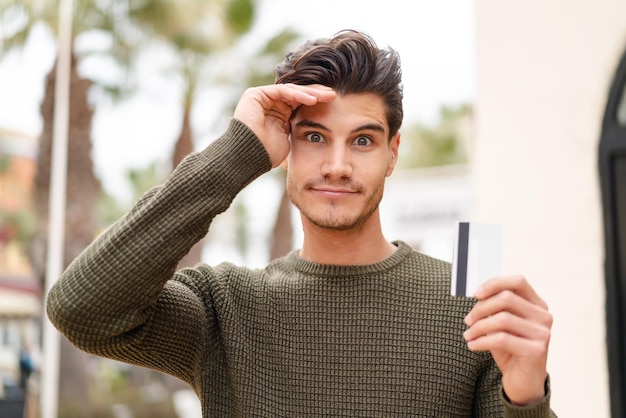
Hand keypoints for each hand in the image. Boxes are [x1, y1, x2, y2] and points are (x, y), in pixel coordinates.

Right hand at [233, 84, 335, 167]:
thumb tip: (314, 136)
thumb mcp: (289, 140)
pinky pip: (282, 91)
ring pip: (291, 90)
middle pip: (296, 94)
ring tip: (327, 96)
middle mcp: (269, 103)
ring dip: (310, 92)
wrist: (249, 157)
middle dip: (316, 94)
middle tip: (333, 96)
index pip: (299, 102)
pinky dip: (298, 94)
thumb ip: (296, 130)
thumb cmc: (266, 154)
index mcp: (278, 113)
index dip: (316, 102)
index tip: (334, 104)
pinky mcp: (256, 95)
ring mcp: (261, 97)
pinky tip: (312, 99)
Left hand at [463, 275, 552, 405]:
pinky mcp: (536, 350)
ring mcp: (542, 333)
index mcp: (537, 304)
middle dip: (480, 308)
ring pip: (501, 319)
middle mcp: (543, 316)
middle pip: (506, 298)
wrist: (523, 381)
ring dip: (478, 327)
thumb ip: (495, 308)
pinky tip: (473, 345)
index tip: (476, 293)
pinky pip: (501, 339)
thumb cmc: (510, 348)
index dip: (495, 283)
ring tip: (468, 335)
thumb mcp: (501, 324)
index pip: (518, 281)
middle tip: (467, 320)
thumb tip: (477, 294)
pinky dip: (481, 341)